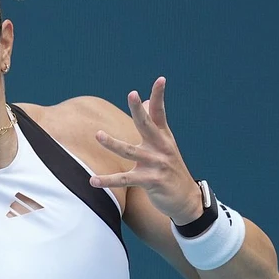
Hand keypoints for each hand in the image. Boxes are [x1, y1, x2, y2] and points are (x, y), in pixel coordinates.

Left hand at [89, 77, 202, 223]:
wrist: (186, 199)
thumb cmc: (170, 169)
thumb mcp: (165, 144)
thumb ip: (154, 124)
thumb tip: (146, 101)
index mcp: (163, 137)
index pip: (160, 112)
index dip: (159, 96)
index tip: (160, 79)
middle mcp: (161, 147)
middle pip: (147, 125)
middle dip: (139, 110)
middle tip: (132, 94)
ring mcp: (157, 164)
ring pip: (130, 151)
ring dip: (113, 143)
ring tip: (98, 135)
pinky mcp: (151, 181)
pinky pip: (125, 179)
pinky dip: (108, 180)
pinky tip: (93, 180)